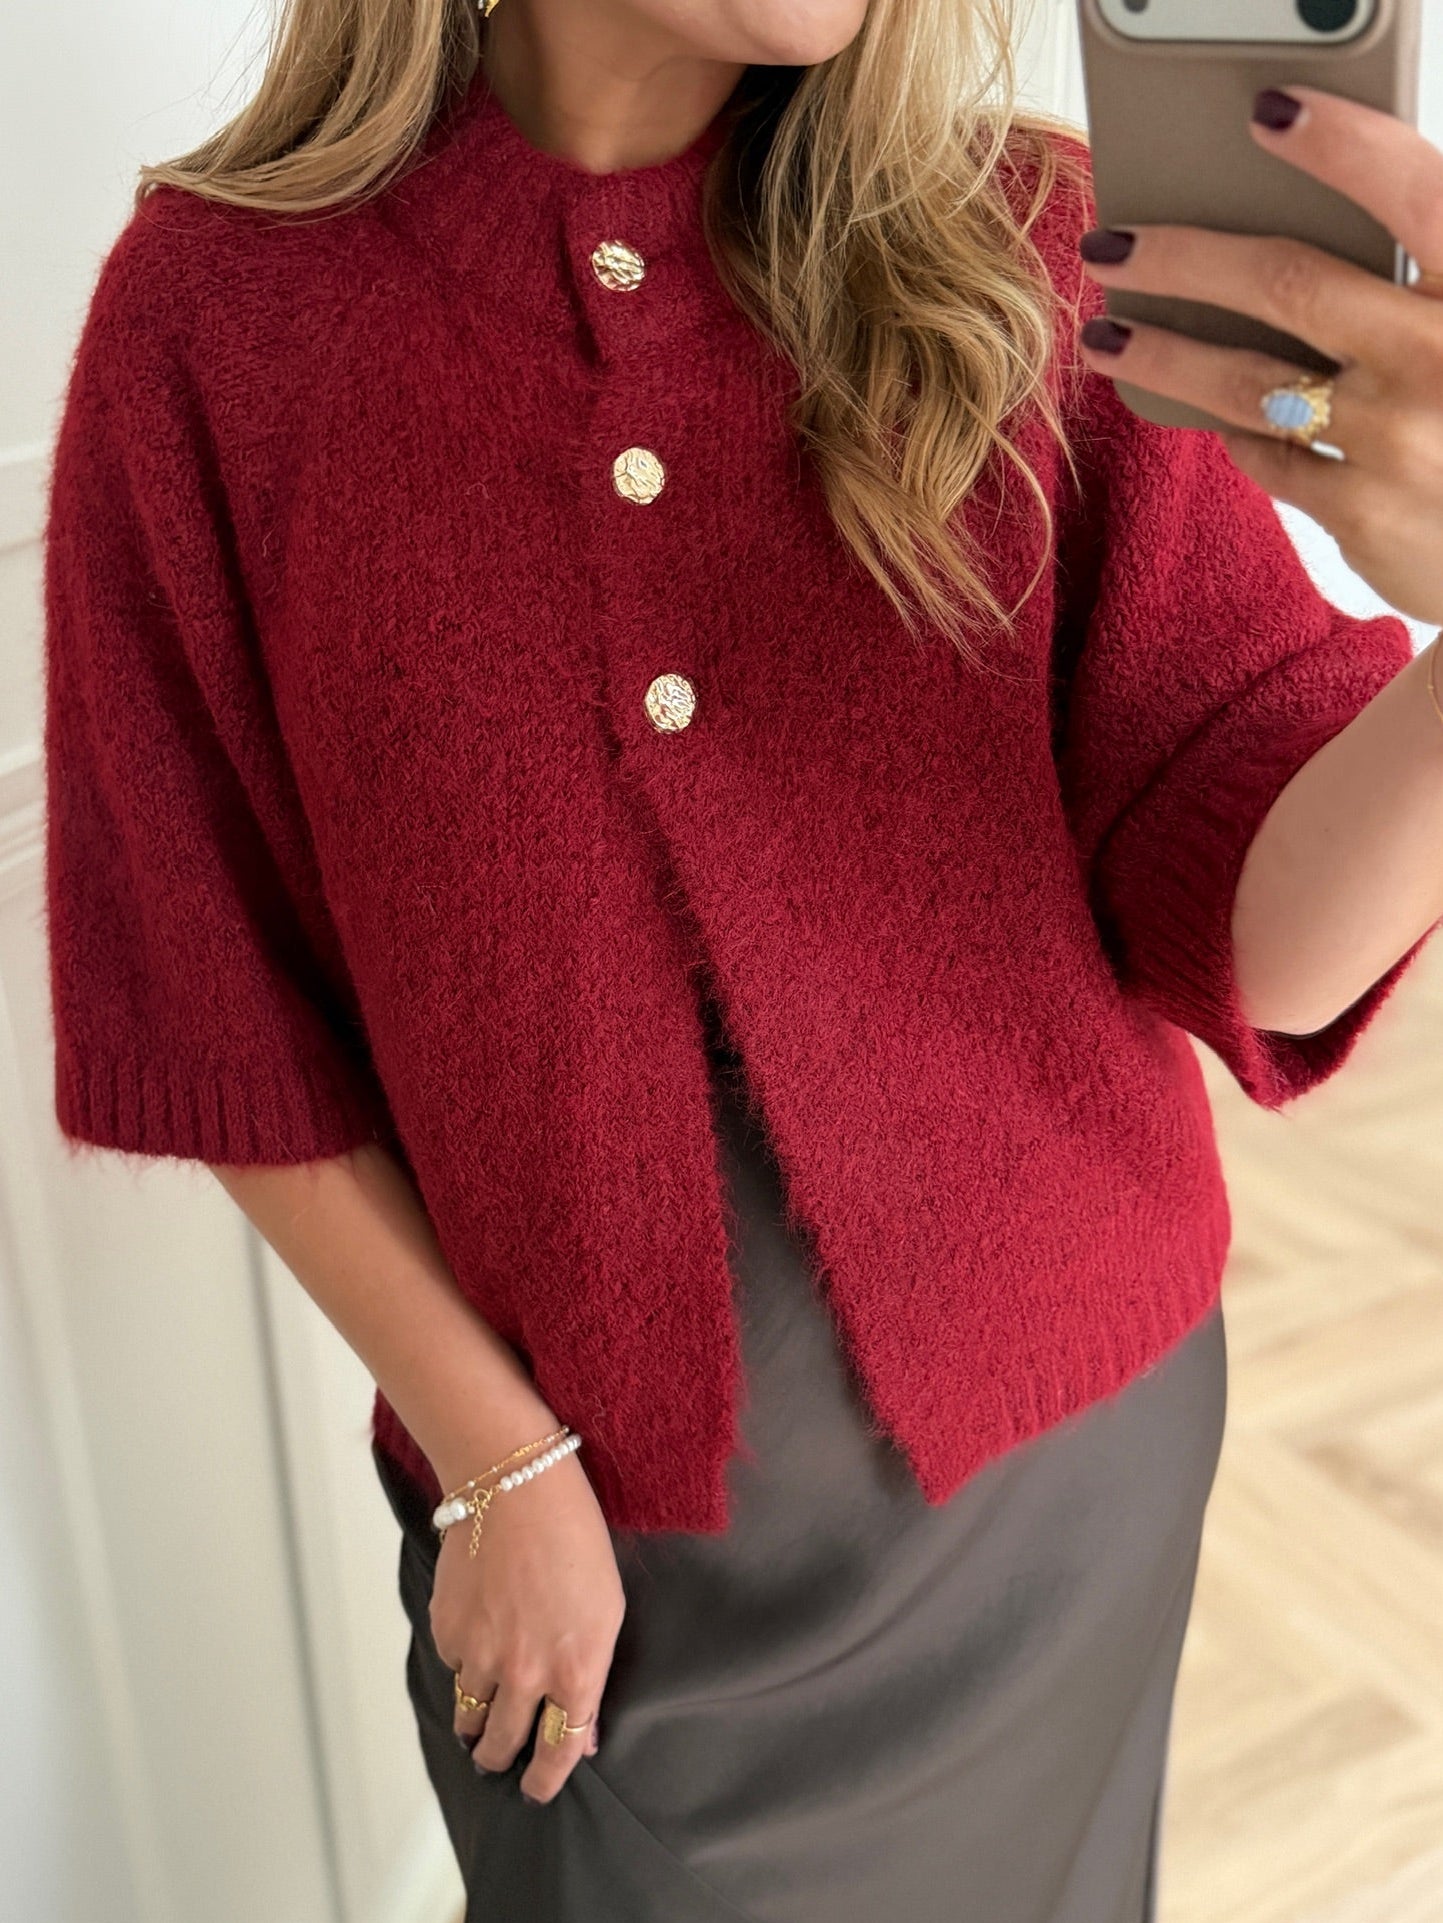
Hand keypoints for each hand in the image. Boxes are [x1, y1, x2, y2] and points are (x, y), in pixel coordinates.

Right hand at [429, 1446, 624, 1804]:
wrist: (515, 1483)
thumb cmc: (573, 1535)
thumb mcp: (608, 1608)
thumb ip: (592, 1675)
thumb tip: (583, 1730)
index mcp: (576, 1670)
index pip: (558, 1753)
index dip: (546, 1779)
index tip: (538, 1788)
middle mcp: (525, 1674)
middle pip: (504, 1747)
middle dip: (502, 1758)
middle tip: (500, 1757)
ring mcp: (481, 1655)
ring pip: (470, 1718)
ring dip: (476, 1723)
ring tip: (480, 1720)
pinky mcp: (447, 1631)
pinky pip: (452, 1668)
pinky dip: (461, 1666)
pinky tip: (475, 1643)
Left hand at [1076, 84, 1442, 625]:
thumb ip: (1426, 277)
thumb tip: (1324, 220)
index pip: (1416, 191)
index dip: (1343, 147)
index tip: (1269, 116)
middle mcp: (1442, 357)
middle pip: (1289, 284)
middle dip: (1183, 261)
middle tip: (1112, 250)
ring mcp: (1400, 441)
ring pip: (1250, 383)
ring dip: (1166, 356)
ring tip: (1110, 337)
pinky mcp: (1366, 514)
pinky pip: (1272, 458)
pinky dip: (1242, 434)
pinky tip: (1221, 419)